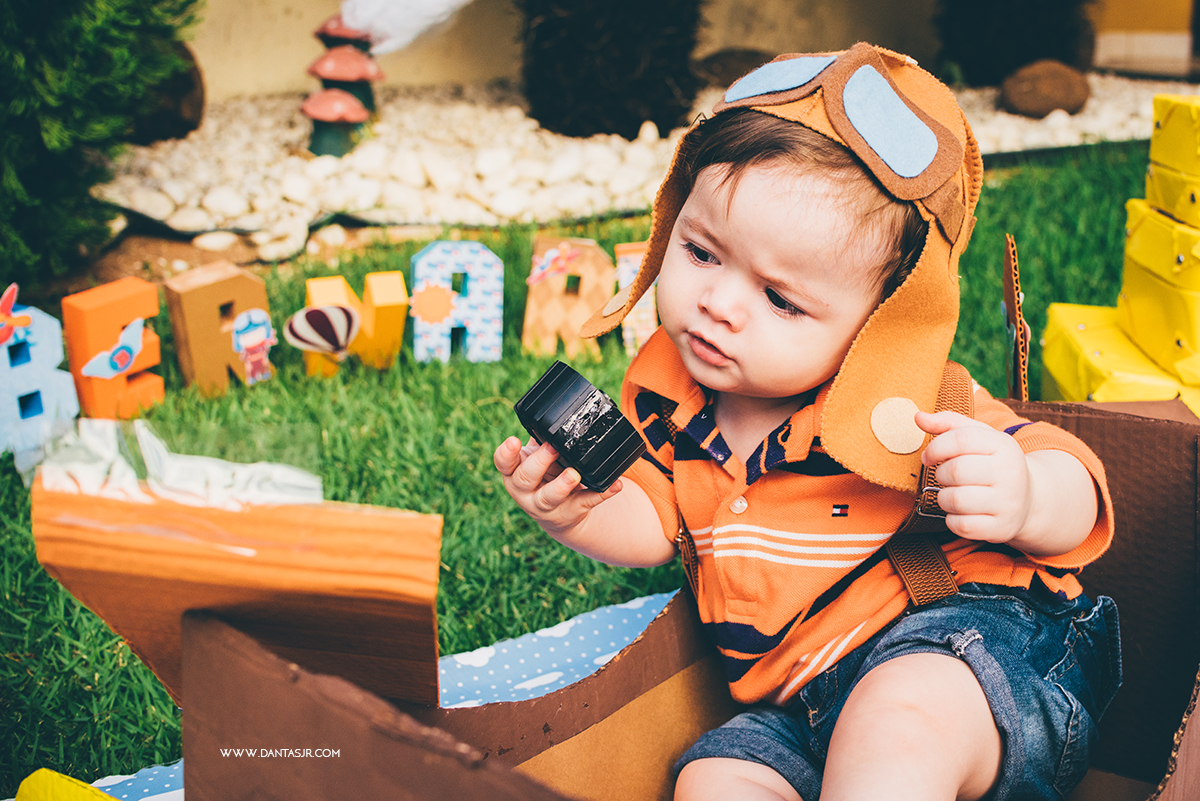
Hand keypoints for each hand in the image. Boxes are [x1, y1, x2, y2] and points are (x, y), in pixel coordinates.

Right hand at [493, 436, 621, 538]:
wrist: (557, 515)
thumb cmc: (545, 476)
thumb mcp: (535, 458)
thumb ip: (540, 438)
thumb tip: (555, 405)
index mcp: (514, 472)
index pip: (503, 463)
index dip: (506, 453)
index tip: (514, 440)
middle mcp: (524, 491)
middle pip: (525, 479)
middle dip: (539, 463)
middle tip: (552, 447)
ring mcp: (545, 506)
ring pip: (549, 497)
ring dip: (562, 485)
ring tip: (574, 474)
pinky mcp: (569, 513)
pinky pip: (586, 502)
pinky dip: (602, 493)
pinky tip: (615, 484)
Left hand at [914, 411, 1031, 543]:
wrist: (1029, 499)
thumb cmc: (993, 463)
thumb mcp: (979, 437)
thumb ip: (948, 423)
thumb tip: (918, 417)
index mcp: (1004, 445)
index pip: (961, 439)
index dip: (935, 447)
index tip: (927, 457)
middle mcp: (1010, 473)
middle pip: (956, 471)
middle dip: (940, 474)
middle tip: (944, 476)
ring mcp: (1008, 503)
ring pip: (955, 500)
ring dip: (943, 498)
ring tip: (952, 493)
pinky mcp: (1002, 528)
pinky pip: (961, 526)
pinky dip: (952, 519)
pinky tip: (961, 512)